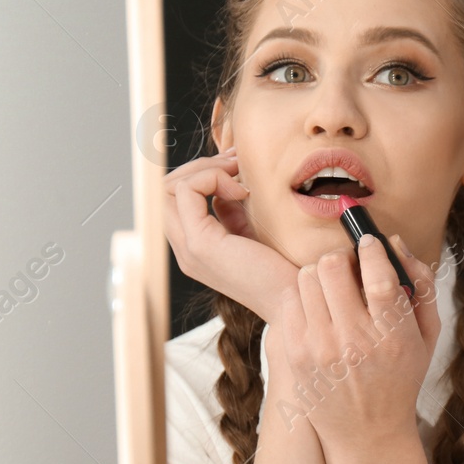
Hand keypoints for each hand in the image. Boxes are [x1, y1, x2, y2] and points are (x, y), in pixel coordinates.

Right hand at [164, 146, 299, 324]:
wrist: (297, 299)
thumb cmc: (285, 269)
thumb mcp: (251, 232)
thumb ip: (232, 212)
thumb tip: (227, 185)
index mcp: (196, 247)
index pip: (173, 199)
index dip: (200, 174)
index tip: (235, 168)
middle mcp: (185, 249)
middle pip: (165, 190)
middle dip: (200, 167)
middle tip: (236, 163)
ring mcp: (189, 249)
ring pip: (169, 188)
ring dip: (205, 169)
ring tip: (237, 173)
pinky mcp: (200, 245)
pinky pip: (186, 191)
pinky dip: (212, 179)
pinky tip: (242, 191)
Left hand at [276, 233, 440, 463]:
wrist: (367, 433)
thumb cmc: (400, 380)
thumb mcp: (427, 337)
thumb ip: (421, 287)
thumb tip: (396, 245)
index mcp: (392, 336)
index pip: (378, 276)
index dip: (372, 249)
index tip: (371, 243)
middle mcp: (353, 342)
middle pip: (332, 267)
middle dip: (343, 258)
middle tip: (350, 268)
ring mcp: (318, 348)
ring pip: (306, 278)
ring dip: (321, 275)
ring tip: (333, 289)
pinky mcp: (293, 353)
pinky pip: (290, 300)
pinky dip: (305, 296)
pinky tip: (318, 309)